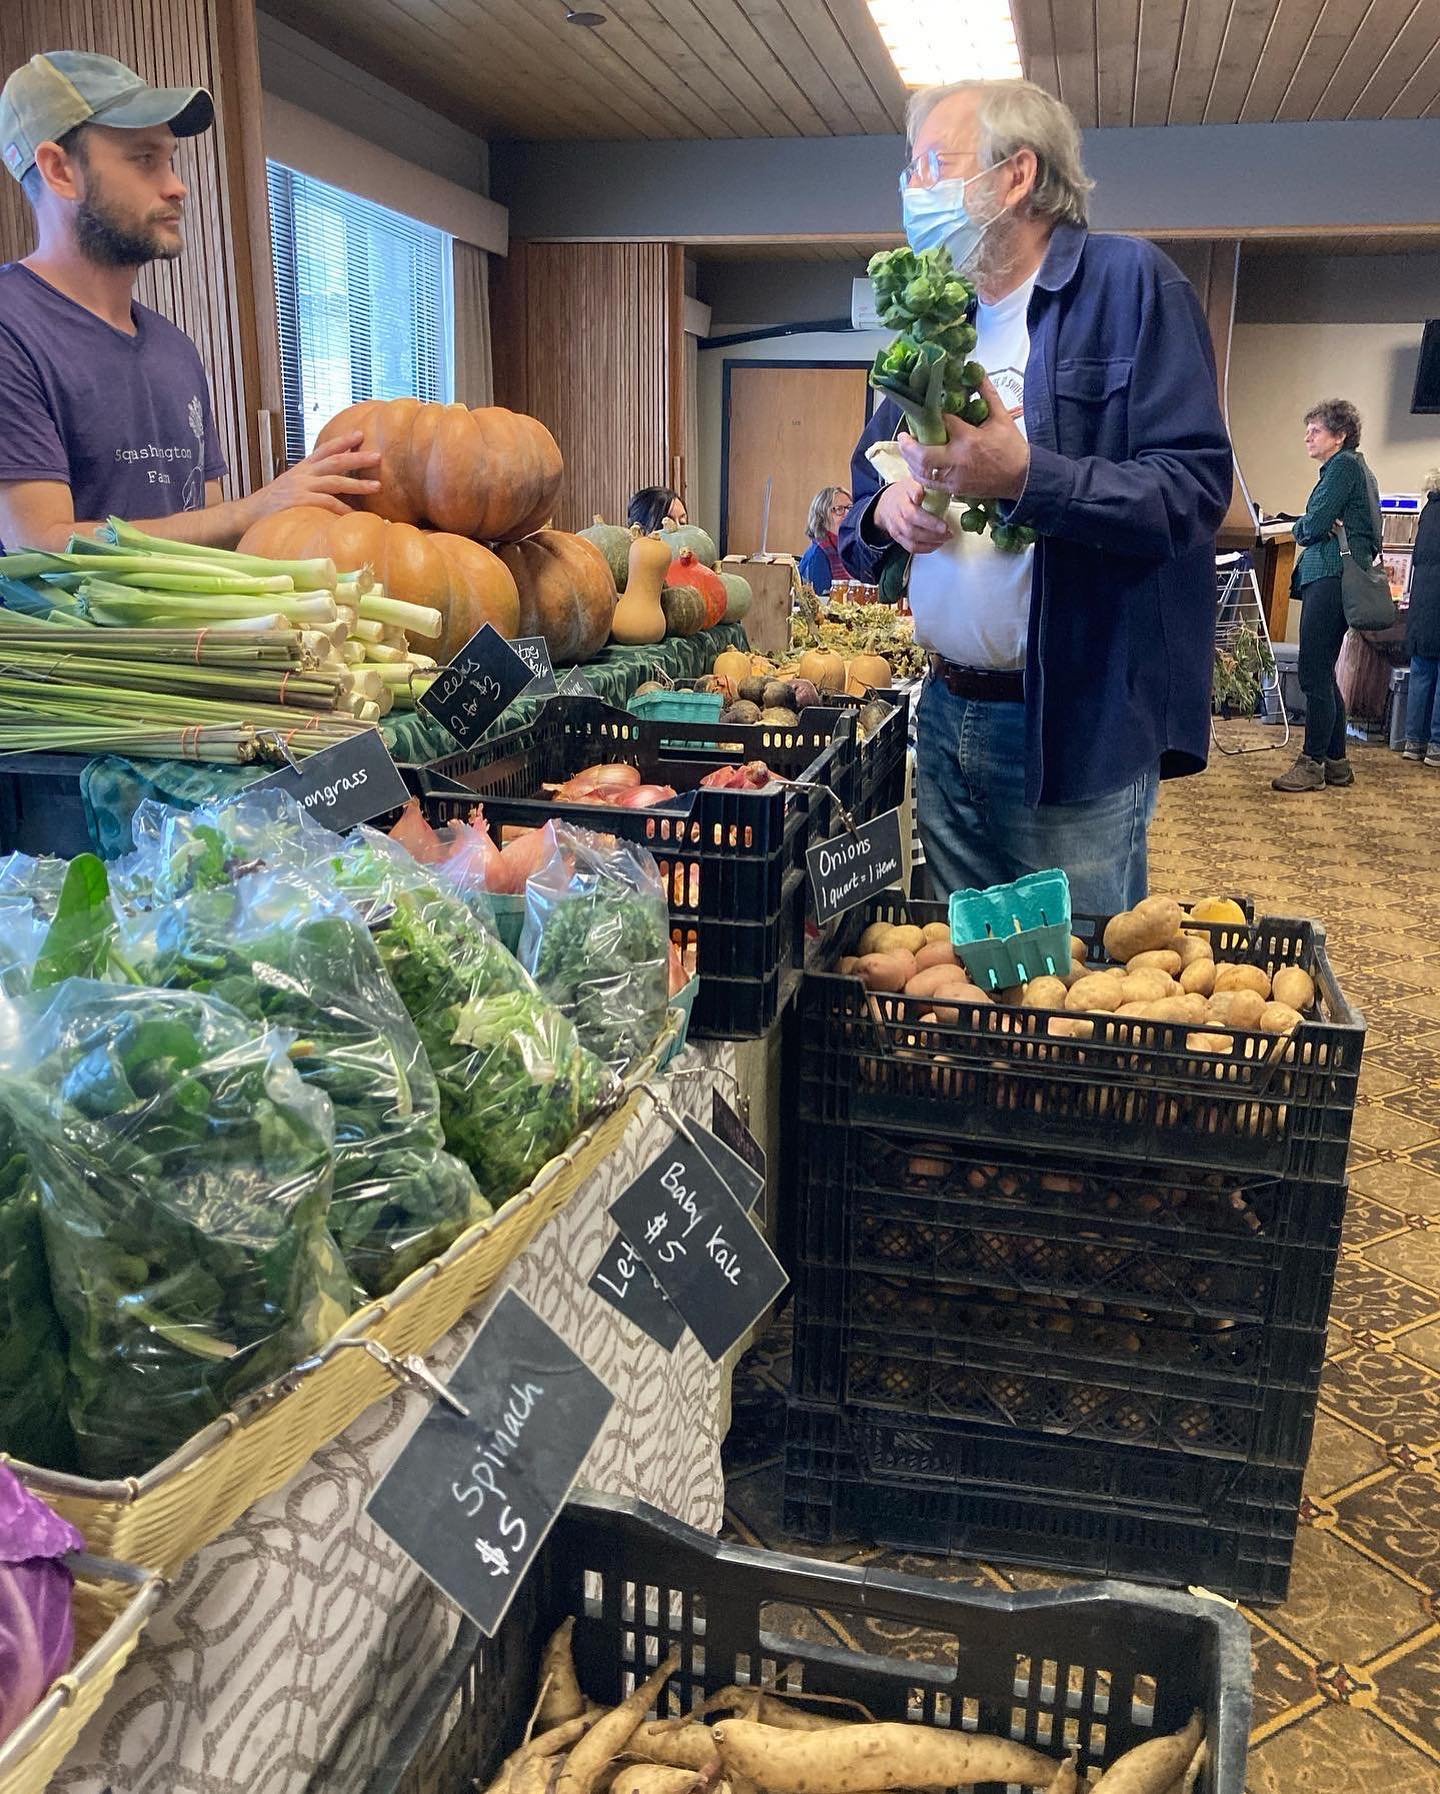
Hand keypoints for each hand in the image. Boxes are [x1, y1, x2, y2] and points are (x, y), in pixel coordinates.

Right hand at [246, 431, 382, 521]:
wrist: (249, 515)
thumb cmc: (276, 504)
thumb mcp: (293, 487)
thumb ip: (312, 484)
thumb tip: (335, 487)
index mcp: (303, 468)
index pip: (324, 450)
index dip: (342, 441)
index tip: (360, 434)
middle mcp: (303, 474)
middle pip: (335, 461)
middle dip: (357, 457)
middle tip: (378, 456)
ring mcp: (301, 488)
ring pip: (335, 482)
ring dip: (358, 484)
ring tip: (377, 486)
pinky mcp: (299, 503)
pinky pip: (326, 504)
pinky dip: (342, 509)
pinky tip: (355, 514)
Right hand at [874, 479, 950, 555]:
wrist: (885, 505)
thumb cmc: (903, 493)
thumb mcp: (912, 482)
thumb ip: (923, 484)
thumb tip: (940, 484)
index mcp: (903, 498)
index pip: (911, 502)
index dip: (919, 503)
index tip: (929, 505)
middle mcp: (898, 514)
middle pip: (912, 524)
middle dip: (932, 528)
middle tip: (947, 529)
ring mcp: (897, 528)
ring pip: (913, 539)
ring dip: (932, 540)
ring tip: (946, 537)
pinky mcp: (898, 538)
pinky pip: (912, 547)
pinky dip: (926, 548)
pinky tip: (937, 544)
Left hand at [896, 376, 1030, 503]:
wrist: (1021, 477)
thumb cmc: (1011, 447)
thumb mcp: (1001, 417)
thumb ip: (987, 394)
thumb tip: (977, 372)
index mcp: (969, 438)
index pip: (941, 422)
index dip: (930, 415)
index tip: (924, 409)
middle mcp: (957, 460)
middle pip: (921, 454)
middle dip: (907, 445)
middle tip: (904, 435)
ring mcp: (954, 477)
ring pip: (921, 471)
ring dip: (910, 460)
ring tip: (907, 448)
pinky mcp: (954, 489)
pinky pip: (929, 483)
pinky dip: (919, 473)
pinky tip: (917, 464)